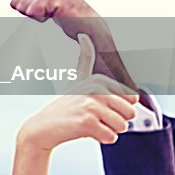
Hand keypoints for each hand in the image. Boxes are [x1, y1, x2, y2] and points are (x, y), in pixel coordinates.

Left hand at [7, 0, 94, 23]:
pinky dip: (41, 17)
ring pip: (22, 8)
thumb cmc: (63, 4)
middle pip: (15, 2)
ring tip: (51, 9)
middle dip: (28, 10)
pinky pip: (32, 12)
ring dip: (36, 14)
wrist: (83, 17)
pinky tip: (54, 12)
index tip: (40, 0)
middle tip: (47, 6)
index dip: (22, 2)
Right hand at [17, 35, 138, 150]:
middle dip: (115, 121)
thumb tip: (85, 35)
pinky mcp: (87, 121)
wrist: (42, 127)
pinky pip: (111, 137)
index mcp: (98, 79)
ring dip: (108, 130)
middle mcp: (95, 88)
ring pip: (122, 126)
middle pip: (130, 113)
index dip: (118, 107)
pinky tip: (85, 132)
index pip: (132, 99)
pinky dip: (101, 139)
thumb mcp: (76, 80)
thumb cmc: (64, 107)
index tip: (98, 105)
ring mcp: (91, 104)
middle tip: (94, 117)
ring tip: (89, 124)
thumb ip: (84, 60)